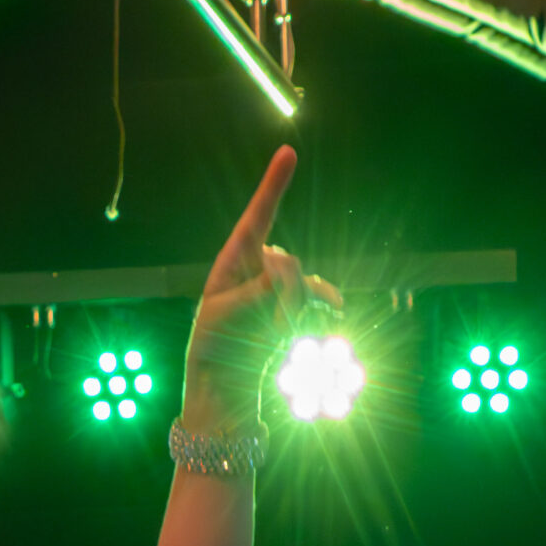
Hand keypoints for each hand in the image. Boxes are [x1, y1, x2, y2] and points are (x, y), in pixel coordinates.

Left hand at [181, 147, 341, 431]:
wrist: (227, 393)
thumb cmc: (213, 351)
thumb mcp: (224, 318)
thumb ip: (257, 289)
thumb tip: (288, 269)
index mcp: (232, 264)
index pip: (256, 218)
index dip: (272, 186)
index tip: (288, 152)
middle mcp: (258, 270)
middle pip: (286, 262)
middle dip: (283, 293)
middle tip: (270, 326)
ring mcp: (279, 290)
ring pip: (303, 285)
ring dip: (291, 313)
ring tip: (274, 339)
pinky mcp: (294, 310)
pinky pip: (316, 299)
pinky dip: (318, 308)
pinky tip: (331, 311)